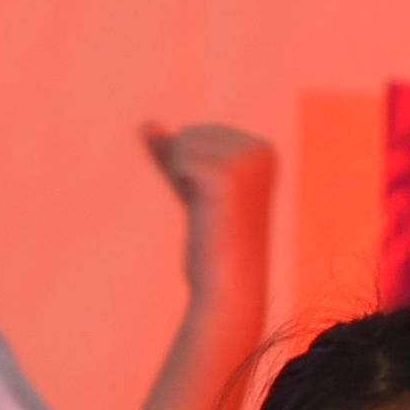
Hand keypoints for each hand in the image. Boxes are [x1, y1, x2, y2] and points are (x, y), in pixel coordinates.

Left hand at [141, 122, 276, 317]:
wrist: (229, 285)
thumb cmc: (213, 241)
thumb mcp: (191, 187)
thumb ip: (172, 154)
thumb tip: (146, 123)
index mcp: (263, 148)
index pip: (199, 132)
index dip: (192, 168)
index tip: (216, 200)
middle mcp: (260, 148)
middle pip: (190, 133)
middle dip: (186, 171)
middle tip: (211, 209)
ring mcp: (244, 160)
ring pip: (182, 145)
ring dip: (183, 181)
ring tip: (209, 211)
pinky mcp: (225, 175)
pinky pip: (177, 161)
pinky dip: (181, 187)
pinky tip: (204, 210)